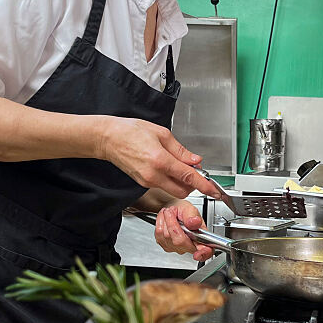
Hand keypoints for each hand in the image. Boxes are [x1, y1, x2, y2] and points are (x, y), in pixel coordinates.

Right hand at [99, 118, 218, 200]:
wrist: (108, 138)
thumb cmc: (130, 131)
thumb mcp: (161, 133)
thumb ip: (181, 150)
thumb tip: (195, 160)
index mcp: (160, 160)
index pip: (188, 177)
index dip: (204, 185)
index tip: (214, 190)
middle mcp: (153, 175)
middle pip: (183, 190)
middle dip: (192, 184)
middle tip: (193, 169)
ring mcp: (147, 181)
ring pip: (173, 189)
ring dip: (181, 182)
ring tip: (178, 165)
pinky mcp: (143, 183)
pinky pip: (162, 185)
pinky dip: (170, 180)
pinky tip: (166, 166)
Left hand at [154, 200, 213, 261]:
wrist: (174, 211)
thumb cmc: (184, 211)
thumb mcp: (190, 209)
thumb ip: (192, 216)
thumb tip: (194, 223)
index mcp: (201, 237)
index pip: (206, 251)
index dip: (203, 253)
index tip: (198, 254)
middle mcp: (190, 246)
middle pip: (179, 241)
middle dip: (172, 222)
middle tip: (172, 211)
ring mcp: (177, 248)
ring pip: (167, 236)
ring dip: (165, 221)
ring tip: (169, 213)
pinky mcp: (166, 247)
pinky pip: (159, 235)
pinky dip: (160, 223)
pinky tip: (165, 219)